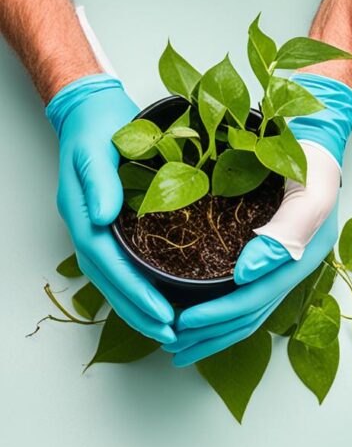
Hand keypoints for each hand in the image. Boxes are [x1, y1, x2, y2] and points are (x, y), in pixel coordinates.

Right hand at [46, 75, 175, 341]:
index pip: (110, 263)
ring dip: (139, 306)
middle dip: (138, 311)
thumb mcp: (98, 148)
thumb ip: (100, 182)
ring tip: (169, 329)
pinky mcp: (113, 224)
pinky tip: (162, 297)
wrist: (93, 110)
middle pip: (111, 281)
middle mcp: (90, 226)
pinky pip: (125, 263)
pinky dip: (140, 285)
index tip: (162, 314)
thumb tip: (102, 218)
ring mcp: (99, 227)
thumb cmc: (99, 126)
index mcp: (85, 214)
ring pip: (116, 278)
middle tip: (171, 335)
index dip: (135, 293)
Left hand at [166, 74, 351, 365]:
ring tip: (181, 344)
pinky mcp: (275, 249)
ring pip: (251, 309)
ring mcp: (287, 259)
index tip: (181, 326)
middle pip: (252, 314)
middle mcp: (296, 263)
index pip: (255, 298)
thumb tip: (246, 274)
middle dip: (212, 335)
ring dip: (216, 331)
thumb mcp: (308, 190)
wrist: (317, 128)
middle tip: (171, 346)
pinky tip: (204, 313)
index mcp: (304, 254)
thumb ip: (284, 234)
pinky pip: (250, 291)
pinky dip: (224, 309)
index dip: (218, 317)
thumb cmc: (310, 154)